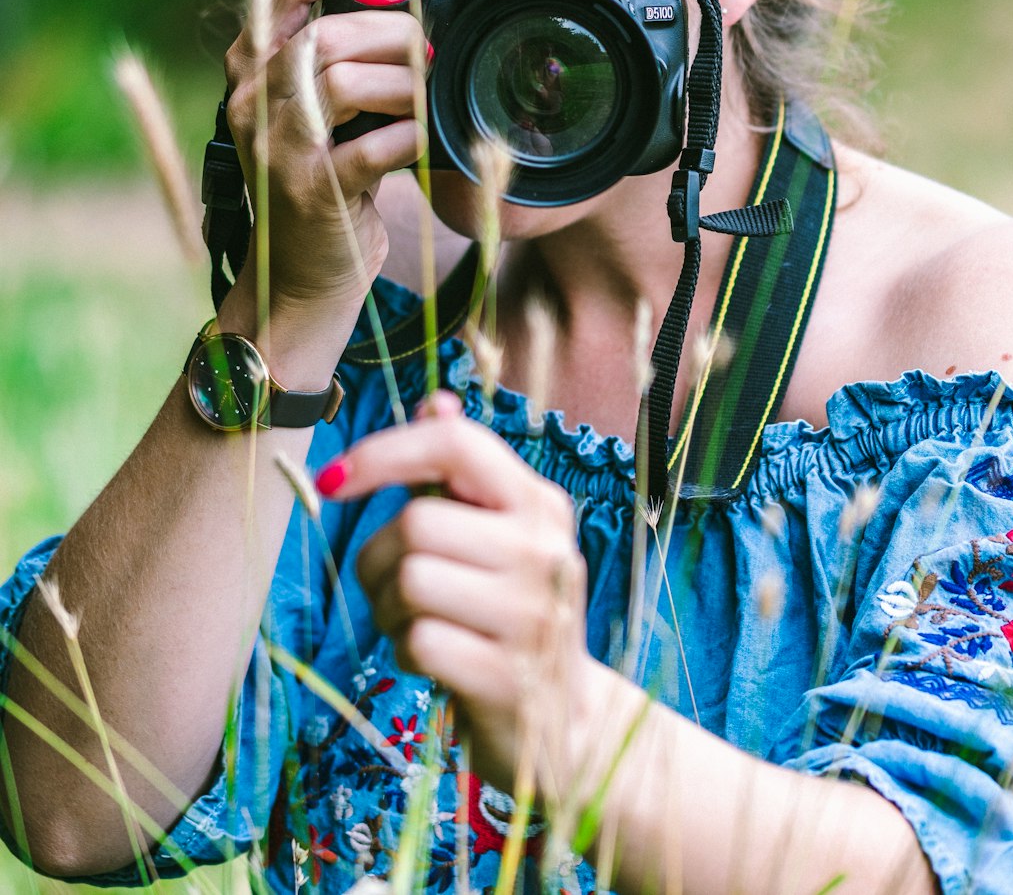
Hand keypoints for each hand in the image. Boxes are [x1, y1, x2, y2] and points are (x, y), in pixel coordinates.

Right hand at [221, 0, 425, 350]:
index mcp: (251, 72)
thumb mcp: (320, 114)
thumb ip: (341, 62)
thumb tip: (409, 12)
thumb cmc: (325, 184)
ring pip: (343, 81)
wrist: (300, 279)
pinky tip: (423, 140)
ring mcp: (276, 149)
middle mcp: (251, 103)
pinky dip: (410, 135)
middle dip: (392, 32)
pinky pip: (372, 145)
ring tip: (425, 95)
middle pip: (325, 33)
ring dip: (403, 82)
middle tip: (429, 51)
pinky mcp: (309, 191)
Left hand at [321, 392, 598, 797]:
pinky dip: (405, 652)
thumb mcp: (498, 537)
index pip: (456, 445)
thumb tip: (435, 402)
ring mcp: (532, 615)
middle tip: (393, 590)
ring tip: (418, 625)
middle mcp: (544, 549)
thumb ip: (463, 473)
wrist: (566, 724)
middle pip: (416, 522)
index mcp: (539, 503)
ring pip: (409, 580)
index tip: (332, 481)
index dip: (384, 451)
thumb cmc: (509, 614)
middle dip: (378, 558)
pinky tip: (433, 661)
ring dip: (388, 610)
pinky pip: (417, 641)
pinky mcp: (508, 676)